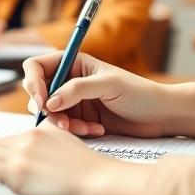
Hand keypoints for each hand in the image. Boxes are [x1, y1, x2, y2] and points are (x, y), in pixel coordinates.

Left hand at [0, 122, 146, 194]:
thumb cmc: (100, 182)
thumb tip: (41, 177)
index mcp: (48, 132)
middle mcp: (33, 136)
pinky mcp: (17, 169)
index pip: (14, 139)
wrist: (106, 184)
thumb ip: (54, 160)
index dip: (2, 155)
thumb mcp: (74, 160)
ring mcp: (23, 151)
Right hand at [22, 52, 168, 137]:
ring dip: (64, 123)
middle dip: (48, 110)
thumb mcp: (109, 85)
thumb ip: (77, 90)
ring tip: (86, 128)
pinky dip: (77, 131)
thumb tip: (49, 102)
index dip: (33, 83)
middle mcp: (70, 81)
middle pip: (39, 93)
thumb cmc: (141, 93)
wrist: (161, 116)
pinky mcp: (81, 120)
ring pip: (50, 114)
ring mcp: (74, 102)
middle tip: (63, 123)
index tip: (43, 101)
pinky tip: (98, 130)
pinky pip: (65, 127)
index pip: (37, 67)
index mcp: (75, 63)